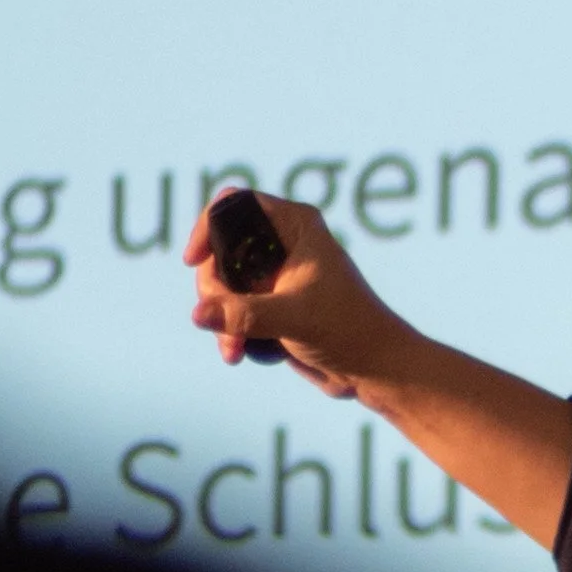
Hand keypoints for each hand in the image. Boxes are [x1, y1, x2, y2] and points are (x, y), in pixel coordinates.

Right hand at [184, 192, 406, 396]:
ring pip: (222, 284)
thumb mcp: (293, 318)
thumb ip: (244, 314)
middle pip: (219, 252)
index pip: (234, 204)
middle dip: (215, 291)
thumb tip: (198, 313)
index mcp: (296, 225)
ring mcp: (276, 274)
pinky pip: (232, 308)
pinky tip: (238, 353)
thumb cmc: (348, 330)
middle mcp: (284, 243)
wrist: (375, 367)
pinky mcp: (272, 303)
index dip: (208, 228)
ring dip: (220, 317)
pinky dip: (230, 329)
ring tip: (234, 350)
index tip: (196, 262)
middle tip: (224, 323)